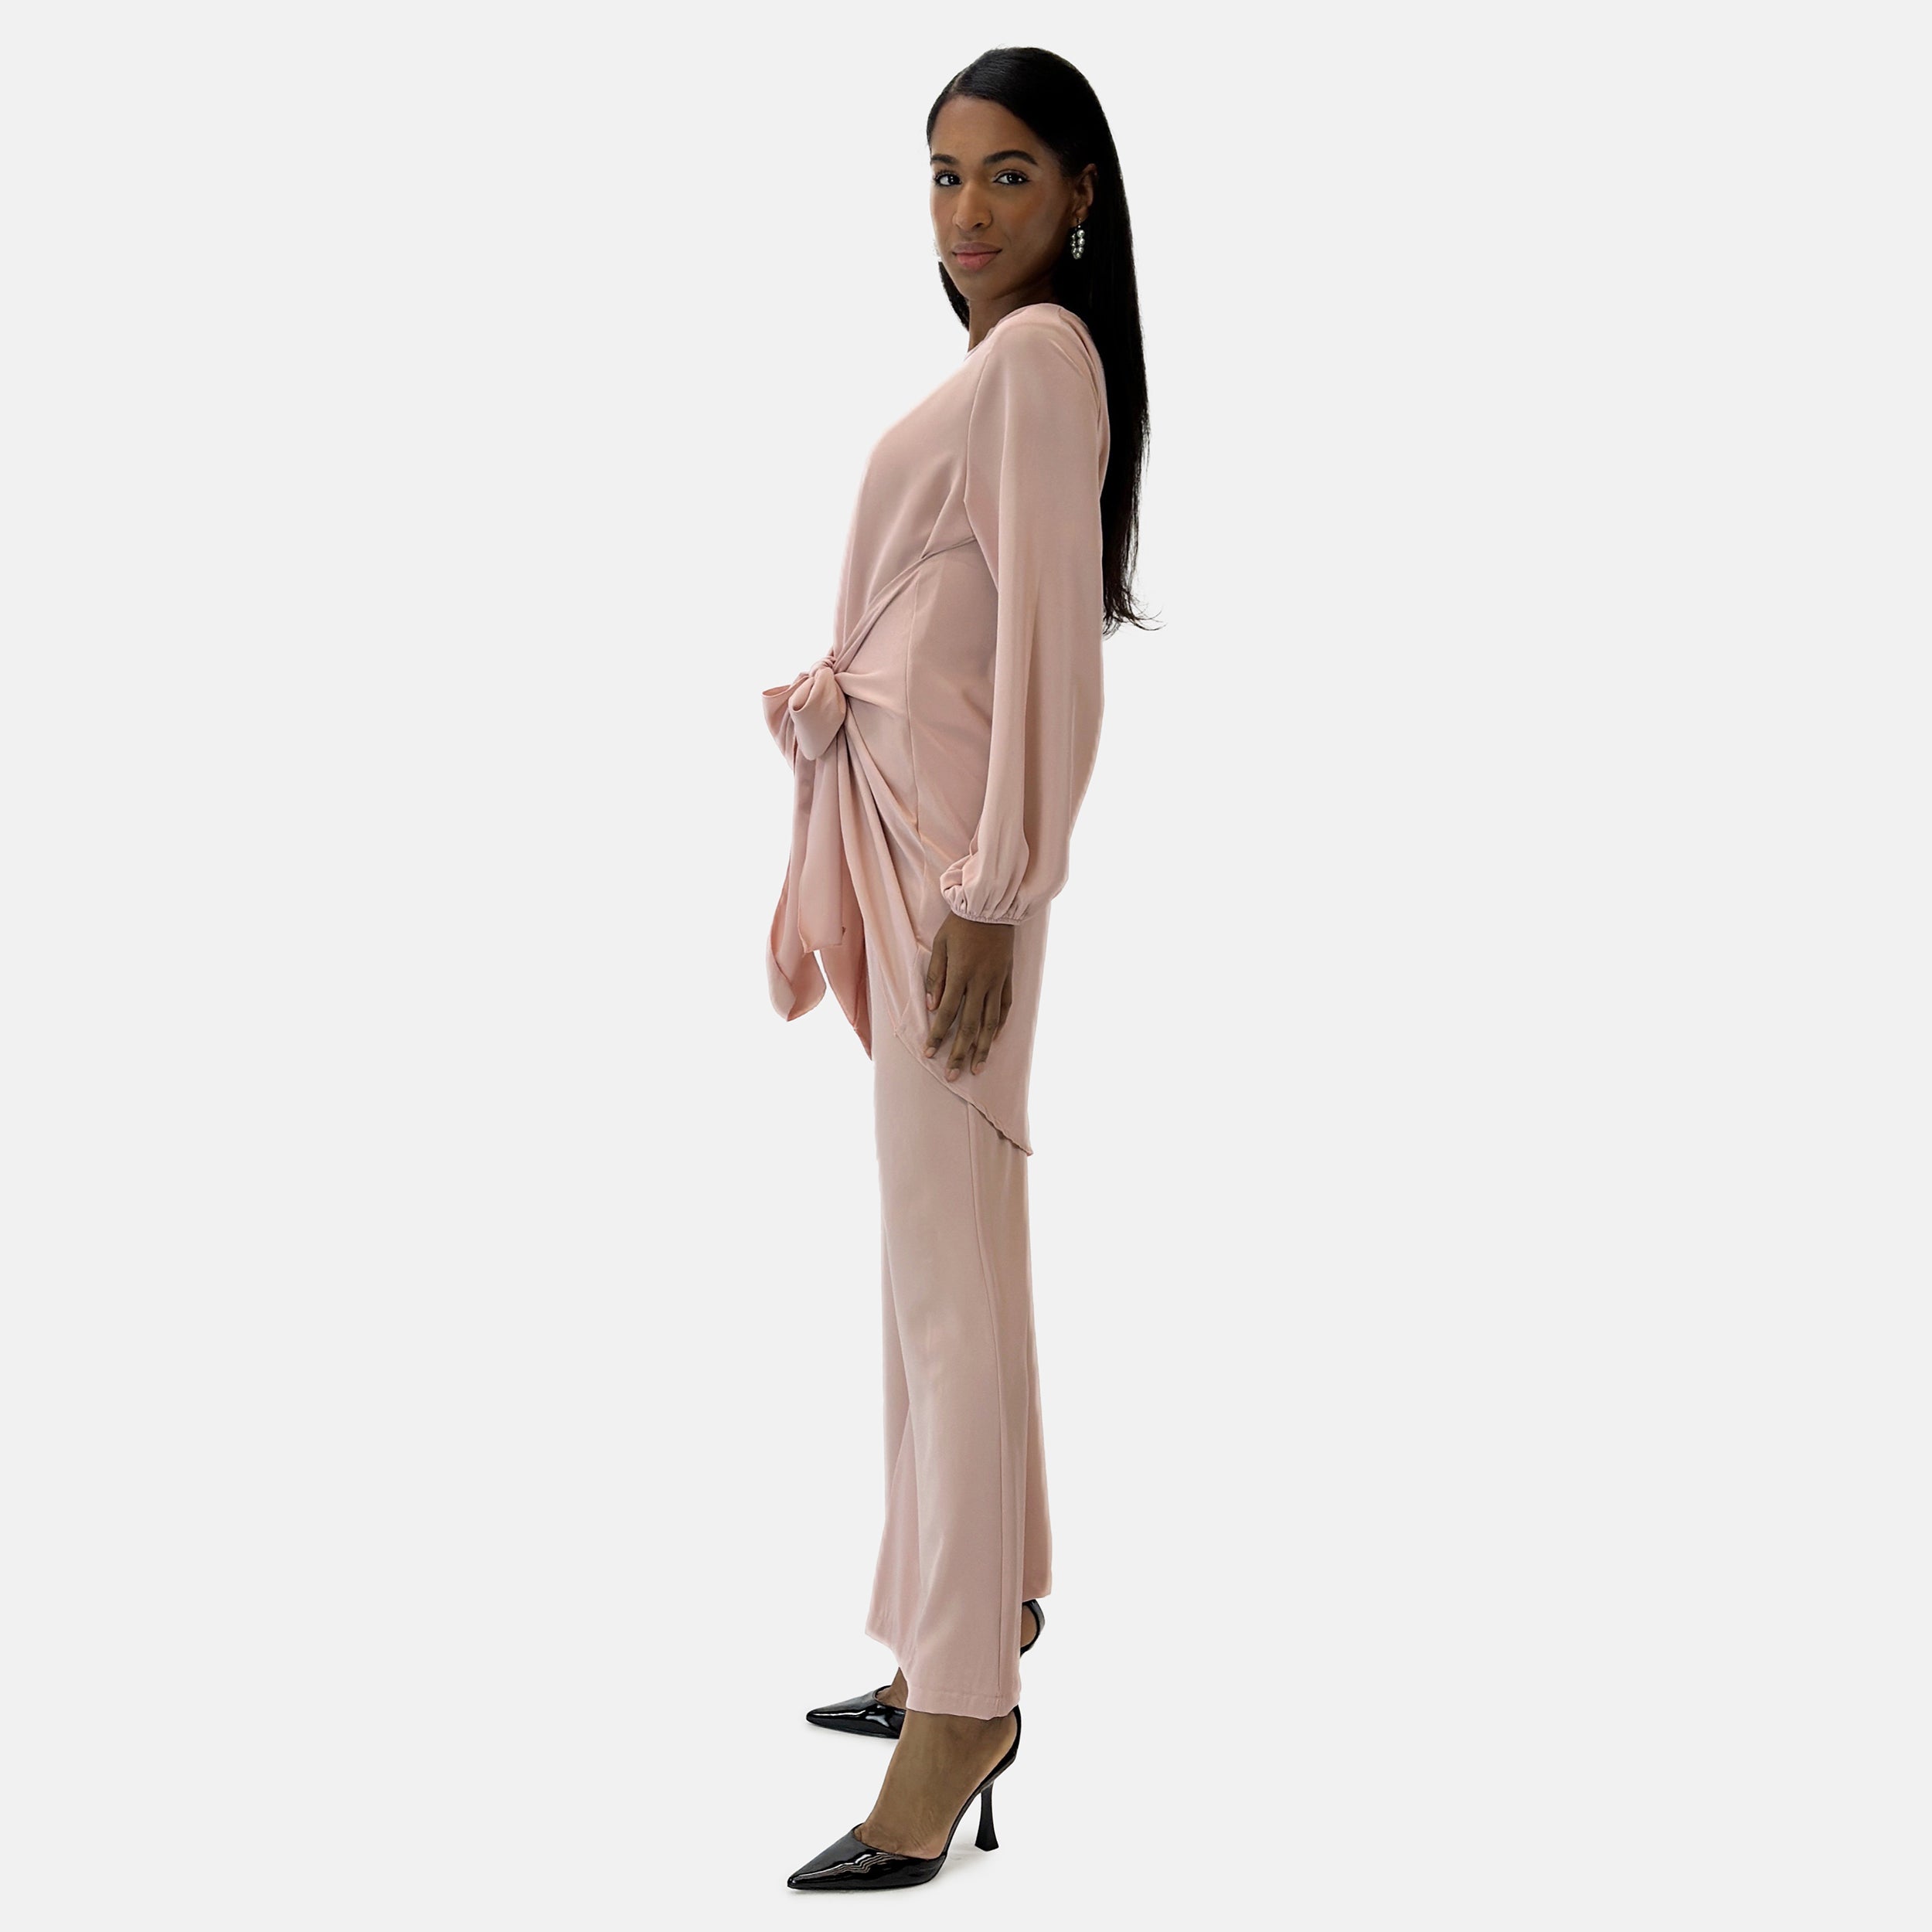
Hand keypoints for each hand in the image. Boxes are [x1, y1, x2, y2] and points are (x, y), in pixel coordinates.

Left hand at [923, 913, 1015, 1080]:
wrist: (991, 906)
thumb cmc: (960, 924)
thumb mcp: (940, 945)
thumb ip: (935, 977)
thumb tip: (931, 1007)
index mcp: (961, 973)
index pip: (947, 1013)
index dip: (938, 1035)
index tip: (929, 1054)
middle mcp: (981, 982)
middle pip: (970, 1025)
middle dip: (959, 1052)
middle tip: (952, 1076)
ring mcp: (997, 982)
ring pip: (990, 1022)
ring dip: (982, 1048)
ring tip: (976, 1068)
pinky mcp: (1007, 978)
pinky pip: (1004, 1007)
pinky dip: (998, 1026)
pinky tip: (992, 1040)